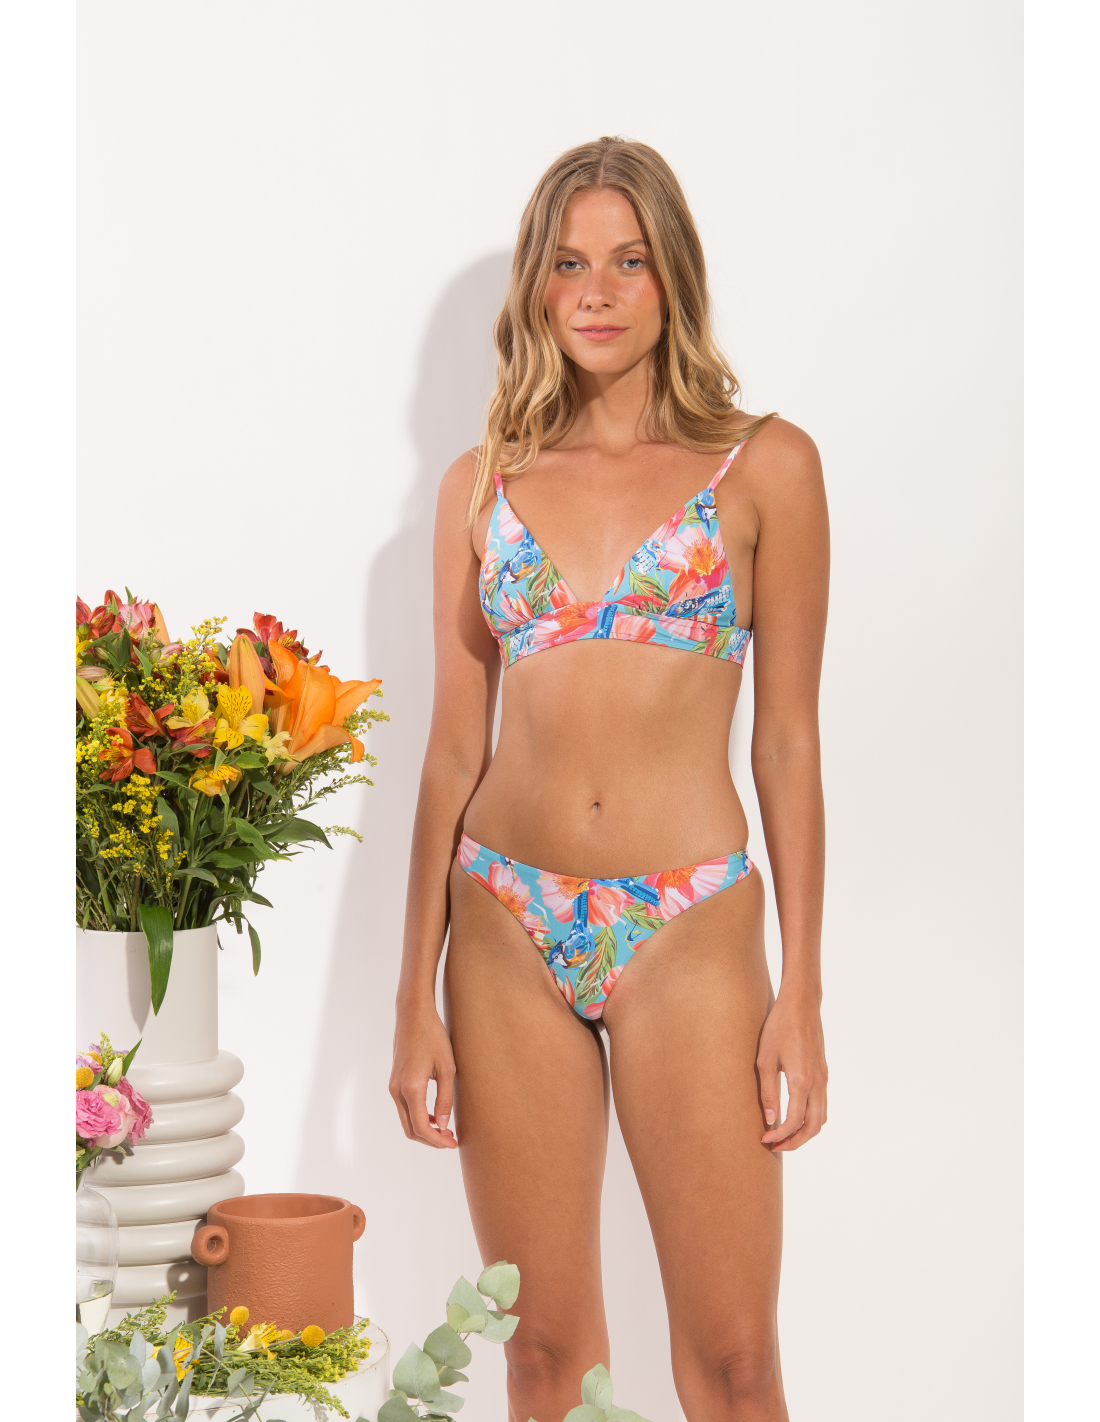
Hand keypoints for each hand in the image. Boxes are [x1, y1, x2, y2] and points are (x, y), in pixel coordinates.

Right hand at [389, 1001, 457, 1148]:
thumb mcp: (447, 1067)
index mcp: (411, 1088)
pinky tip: (435, 1115)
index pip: (421, 1127)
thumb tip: (443, 1125)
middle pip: (410, 1129)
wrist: (413, 1015)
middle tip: (451, 1140)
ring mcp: (393, 1086)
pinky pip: (405, 1108)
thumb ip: (445, 1098)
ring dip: (424, 1129)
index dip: (437, 1140)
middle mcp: (397, 1090)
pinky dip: (418, 1117)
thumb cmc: (433, 1037)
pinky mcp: (395, 1081)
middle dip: (430, 1139)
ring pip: (406, 1120)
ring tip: (446, 1130)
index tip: (453, 1144)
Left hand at [756, 992, 827, 1151]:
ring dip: (806, 1132)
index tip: (765, 1138)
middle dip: (796, 1141)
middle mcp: (817, 1082)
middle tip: (776, 1146)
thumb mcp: (765, 1059)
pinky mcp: (823, 1072)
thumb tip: (770, 1119)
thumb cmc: (779, 1027)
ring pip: (822, 1117)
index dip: (780, 1135)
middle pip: (814, 1127)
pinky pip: (822, 1104)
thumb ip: (768, 1091)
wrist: (801, 1003)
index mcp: (802, 1080)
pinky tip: (794, 1115)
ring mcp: (824, 1077)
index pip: (794, 1121)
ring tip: (785, 1135)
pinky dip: (811, 1117)